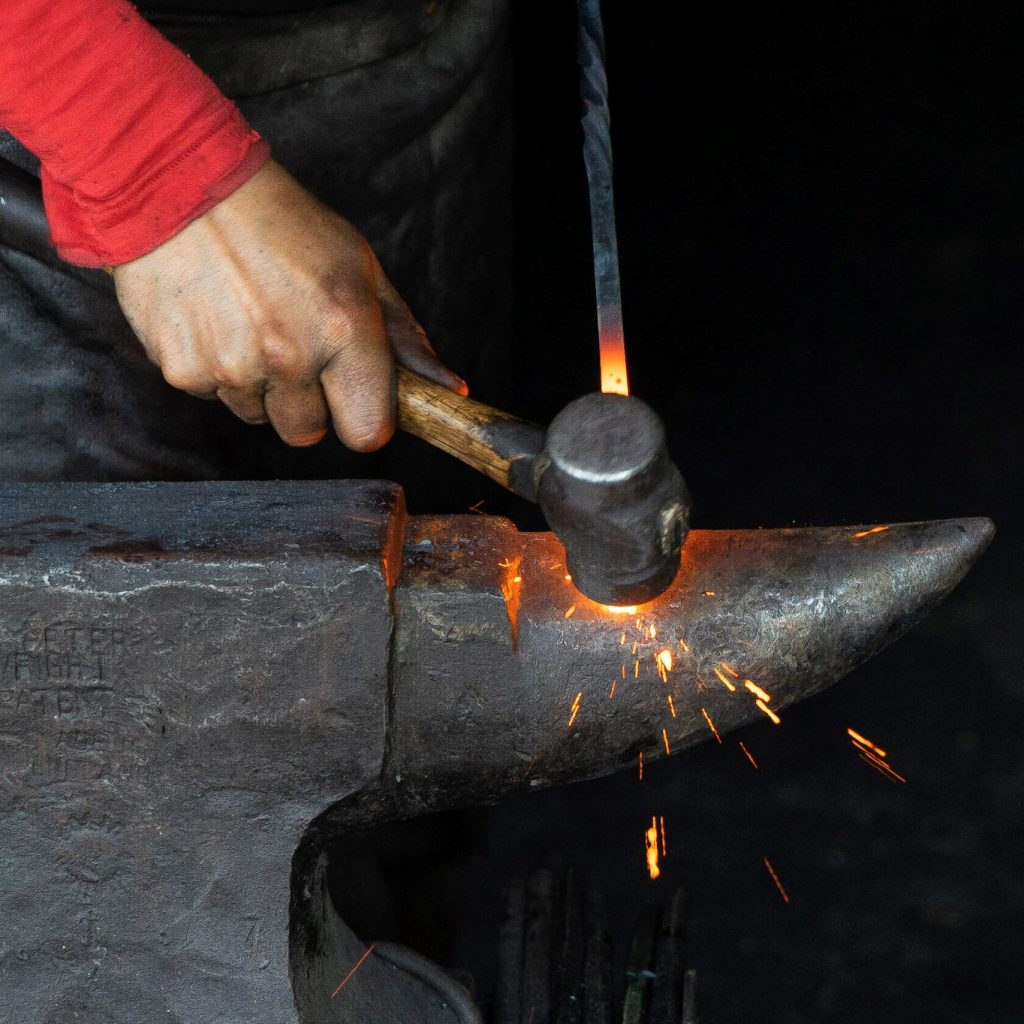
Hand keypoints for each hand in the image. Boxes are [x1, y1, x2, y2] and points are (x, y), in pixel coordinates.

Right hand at [111, 159, 466, 450]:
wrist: (180, 186)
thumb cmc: (284, 225)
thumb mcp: (361, 270)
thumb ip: (405, 340)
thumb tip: (452, 391)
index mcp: (344, 329)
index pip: (367, 433)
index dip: (362, 419)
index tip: (355, 399)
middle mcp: (288, 355)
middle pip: (307, 434)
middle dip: (307, 404)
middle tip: (296, 350)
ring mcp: (232, 367)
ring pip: (258, 416)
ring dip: (259, 385)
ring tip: (250, 323)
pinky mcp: (182, 371)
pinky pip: (213, 397)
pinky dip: (215, 369)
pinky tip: (216, 320)